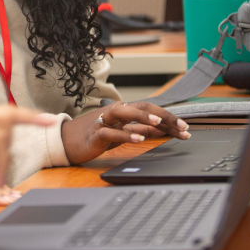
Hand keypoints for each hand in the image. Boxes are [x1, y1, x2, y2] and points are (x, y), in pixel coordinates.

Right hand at [62, 101, 191, 163]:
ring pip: (125, 113)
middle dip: (163, 115)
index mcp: (123, 112)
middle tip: (181, 125)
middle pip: (141, 107)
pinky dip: (125, 135)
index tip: (185, 127)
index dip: (168, 117)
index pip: (150, 109)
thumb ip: (140, 129)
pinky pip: (111, 133)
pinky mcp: (94, 135)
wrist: (64, 142)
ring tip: (160, 123)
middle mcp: (115, 113)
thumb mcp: (122, 132)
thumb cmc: (94, 136)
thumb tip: (162, 129)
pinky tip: (138, 139)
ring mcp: (104, 122)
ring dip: (143, 117)